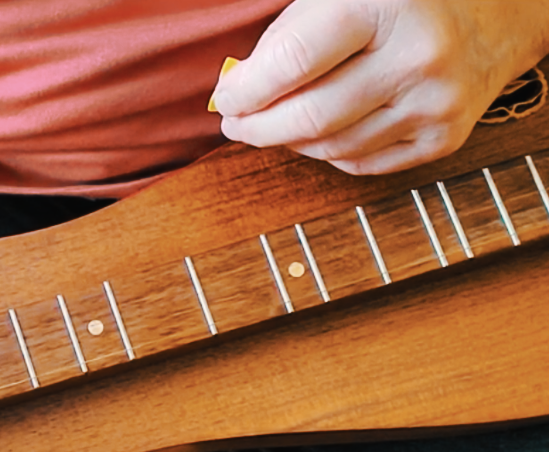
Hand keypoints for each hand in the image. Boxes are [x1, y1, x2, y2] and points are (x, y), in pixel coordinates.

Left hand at [212, 0, 548, 173]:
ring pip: (331, 147)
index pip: (292, 62)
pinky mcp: (445, 136)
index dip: (245, 89)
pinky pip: (361, 162)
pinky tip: (318, 132)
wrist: (500, 10)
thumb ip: (288, 37)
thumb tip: (237, 90)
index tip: (225, 98)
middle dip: (257, 127)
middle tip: (235, 124)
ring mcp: (435, 102)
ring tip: (273, 124)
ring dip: (290, 141)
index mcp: (385, 4)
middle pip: (309, 117)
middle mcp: (417, 56)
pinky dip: (327, 152)